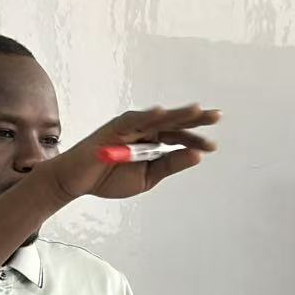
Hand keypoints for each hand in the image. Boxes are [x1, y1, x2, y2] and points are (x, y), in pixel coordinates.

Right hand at [44, 104, 219, 202]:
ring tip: (196, 111)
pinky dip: (144, 116)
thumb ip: (170, 165)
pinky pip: (130, 121)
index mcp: (153, 141)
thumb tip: (197, 156)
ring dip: (176, 114)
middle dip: (194, 119)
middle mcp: (144, 130)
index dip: (195, 140)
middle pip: (172, 122)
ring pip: (156, 118)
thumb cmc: (110, 178)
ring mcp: (129, 127)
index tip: (212, 146)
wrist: (78, 183)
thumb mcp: (148, 177)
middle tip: (216, 116)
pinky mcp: (113, 129)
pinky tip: (160, 113)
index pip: (178, 137)